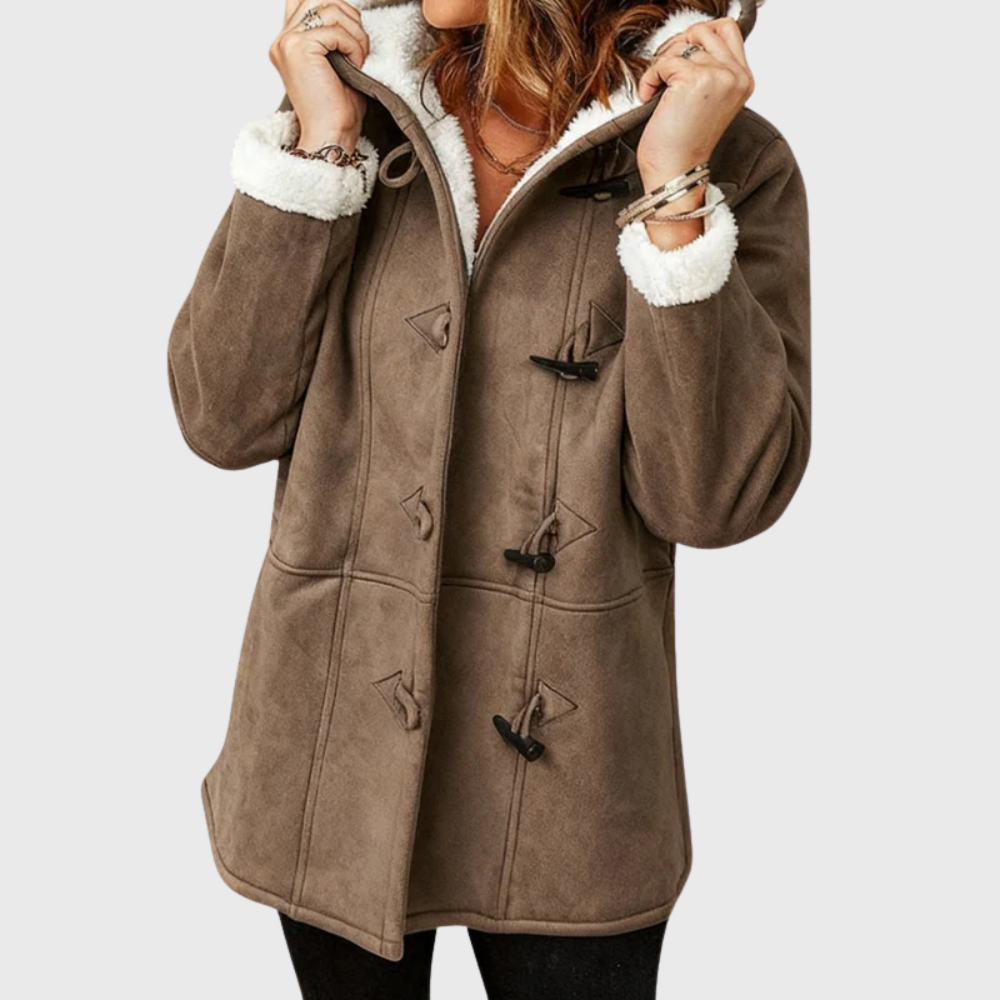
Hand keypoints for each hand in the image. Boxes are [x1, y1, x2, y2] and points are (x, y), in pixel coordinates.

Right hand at [271, 1, 370, 150]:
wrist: (331, 136)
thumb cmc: (337, 109)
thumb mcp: (335, 62)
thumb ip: (333, 34)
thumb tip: (347, 10)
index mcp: (287, 43)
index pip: (306, 0)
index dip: (334, 7)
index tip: (352, 32)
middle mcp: (283, 40)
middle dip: (349, 18)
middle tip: (360, 47)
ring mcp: (288, 43)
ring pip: (330, 10)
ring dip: (355, 34)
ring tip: (359, 58)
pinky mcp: (299, 49)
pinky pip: (336, 30)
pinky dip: (353, 46)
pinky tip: (355, 65)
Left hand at [634, 17, 753, 247]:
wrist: (675, 174)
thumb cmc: (682, 145)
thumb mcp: (706, 100)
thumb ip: (710, 69)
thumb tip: (690, 43)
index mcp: (743, 80)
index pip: (727, 31)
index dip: (697, 40)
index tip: (679, 62)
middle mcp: (736, 76)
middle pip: (707, 29)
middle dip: (680, 45)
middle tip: (666, 71)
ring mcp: (719, 76)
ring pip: (684, 43)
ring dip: (663, 63)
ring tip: (658, 88)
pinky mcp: (696, 79)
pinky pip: (665, 61)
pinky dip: (650, 77)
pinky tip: (649, 96)